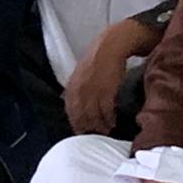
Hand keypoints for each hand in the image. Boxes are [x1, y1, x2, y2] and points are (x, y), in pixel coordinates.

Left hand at [65, 18, 161, 133]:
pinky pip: (106, 111)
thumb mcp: (81, 74)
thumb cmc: (97, 60)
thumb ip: (77, 89)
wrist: (110, 46)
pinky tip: (112, 123)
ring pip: (94, 116)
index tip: (82, 132)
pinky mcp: (106, 90)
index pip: (70, 111)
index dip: (76, 123)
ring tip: (105, 132)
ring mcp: (92, 91)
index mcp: (71, 87)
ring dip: (100, 126)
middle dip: (87, 128)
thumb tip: (75, 105)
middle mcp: (79, 91)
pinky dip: (109, 119)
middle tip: (95, 136)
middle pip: (81, 117)